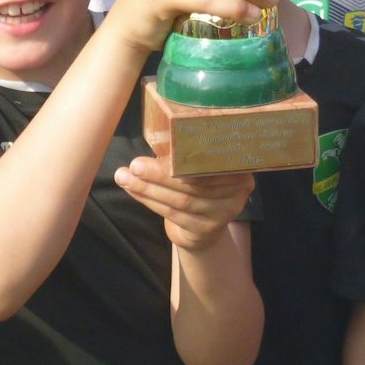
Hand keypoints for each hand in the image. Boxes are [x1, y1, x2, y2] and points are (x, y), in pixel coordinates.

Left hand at [114, 155, 253, 250]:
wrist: (203, 226)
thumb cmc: (197, 182)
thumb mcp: (201, 164)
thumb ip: (189, 152)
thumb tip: (157, 135)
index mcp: (239, 164)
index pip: (211, 162)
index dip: (183, 157)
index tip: (158, 149)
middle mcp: (237, 190)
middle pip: (194, 183)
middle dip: (160, 174)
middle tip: (135, 165)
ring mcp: (224, 212)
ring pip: (181, 200)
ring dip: (149, 188)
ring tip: (125, 177)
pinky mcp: (206, 229)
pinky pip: (173, 214)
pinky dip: (149, 201)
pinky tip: (132, 190)